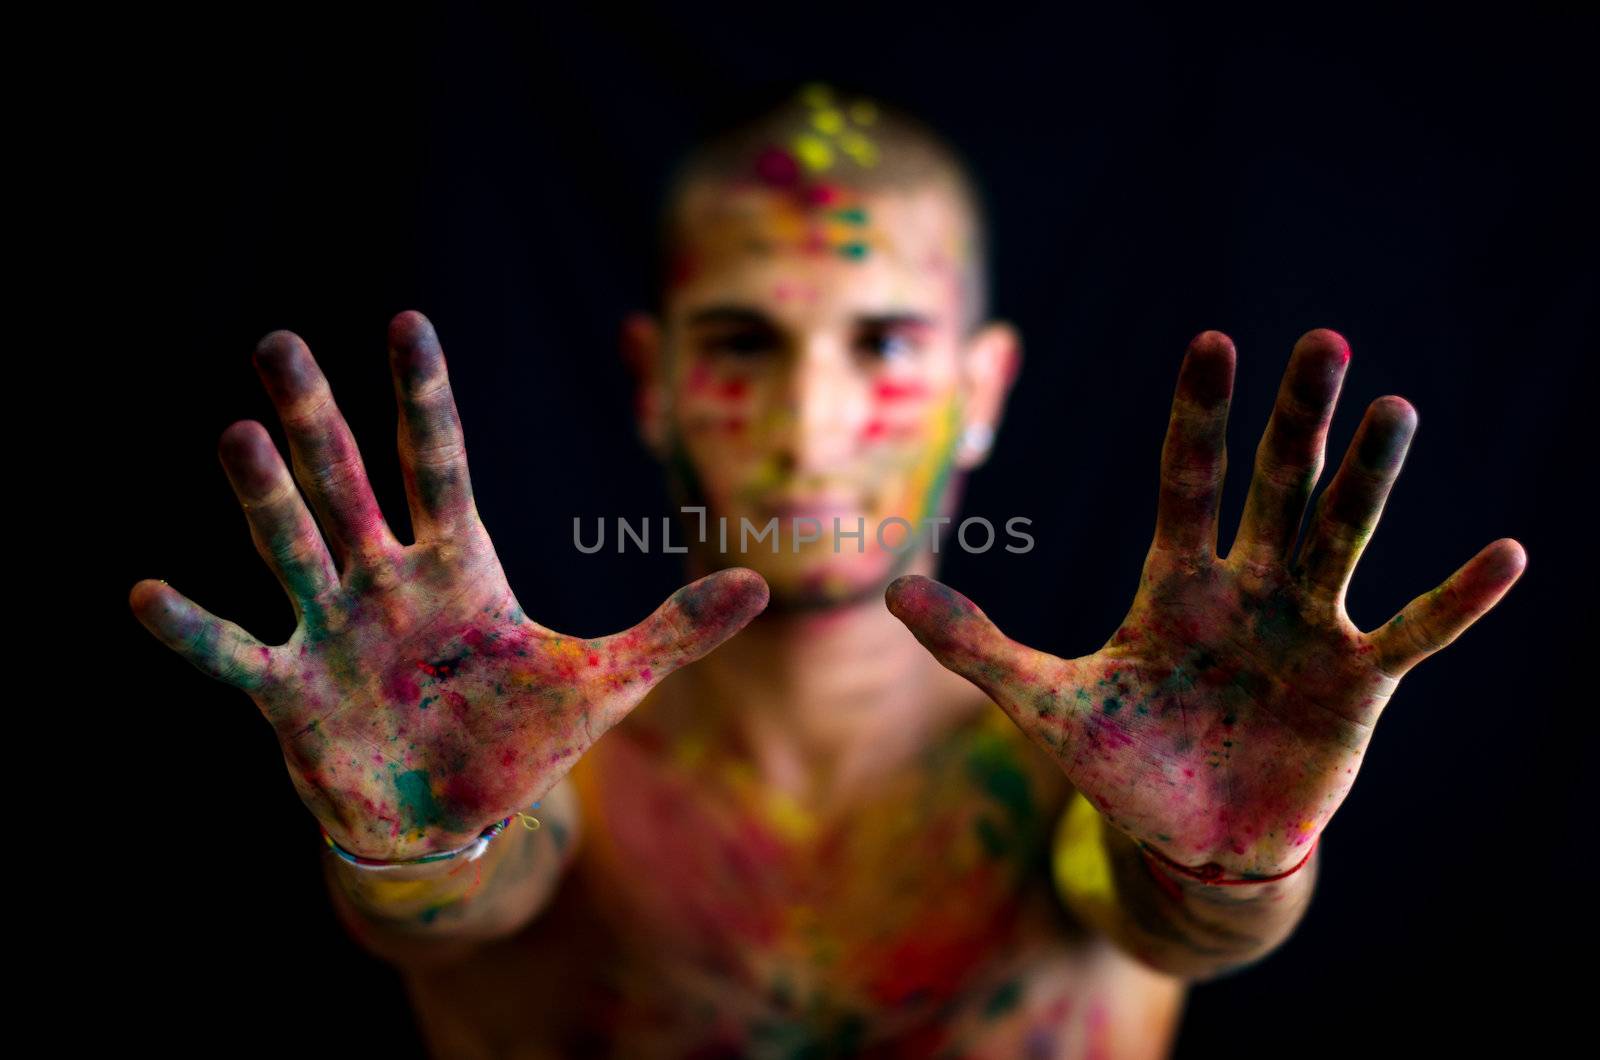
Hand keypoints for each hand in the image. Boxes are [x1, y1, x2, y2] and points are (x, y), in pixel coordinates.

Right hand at [130, 311, 767, 859]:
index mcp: (458, 565)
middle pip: (348, 484)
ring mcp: (333, 630)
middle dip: (316, 419)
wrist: (457, 814)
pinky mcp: (291, 691)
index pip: (437, 462)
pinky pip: (234, 652)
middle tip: (278, 344)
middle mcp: (385, 580)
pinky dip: (193, 630)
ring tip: (234, 434)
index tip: (406, 322)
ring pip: (293, 547)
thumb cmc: (523, 734)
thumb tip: (763, 587)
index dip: (422, 398)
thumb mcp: (609, 682)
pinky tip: (143, 591)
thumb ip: (675, 631)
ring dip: (263, 498)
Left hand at [887, 329, 1524, 877]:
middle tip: (1321, 343)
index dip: (1199, 418)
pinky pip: (1411, 634)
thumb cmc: (1122, 764)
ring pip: (1343, 538)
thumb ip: (977, 646)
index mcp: (1175, 583)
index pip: (1188, 481)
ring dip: (1370, 479)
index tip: (1212, 343)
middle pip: (1277, 489)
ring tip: (1396, 409)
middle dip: (1296, 421)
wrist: (1189, 842)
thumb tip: (891, 590)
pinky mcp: (1355, 685)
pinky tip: (1505, 554)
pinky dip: (1454, 601)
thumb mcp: (1043, 704)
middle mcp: (1248, 588)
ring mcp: (1306, 629)